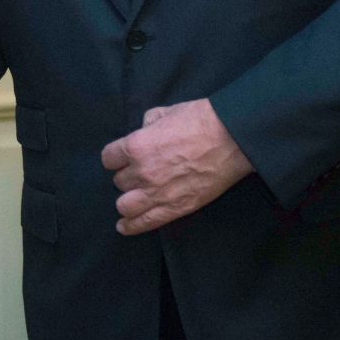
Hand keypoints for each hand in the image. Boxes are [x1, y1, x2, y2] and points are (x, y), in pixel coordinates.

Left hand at [100, 99, 253, 235]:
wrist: (230, 140)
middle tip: (140, 173)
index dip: (115, 158)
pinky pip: (145, 222)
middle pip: (119, 181)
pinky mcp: (175, 208)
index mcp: (136, 146)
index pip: (108, 159)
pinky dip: (131, 226)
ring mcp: (158, 193)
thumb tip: (144, 131)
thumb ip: (147, 124)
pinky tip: (124, 226)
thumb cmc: (199, 120)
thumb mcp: (165, 113)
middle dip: (127, 177)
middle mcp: (142, 172)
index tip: (121, 159)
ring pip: (125, 205)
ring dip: (128, 201)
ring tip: (133, 199)